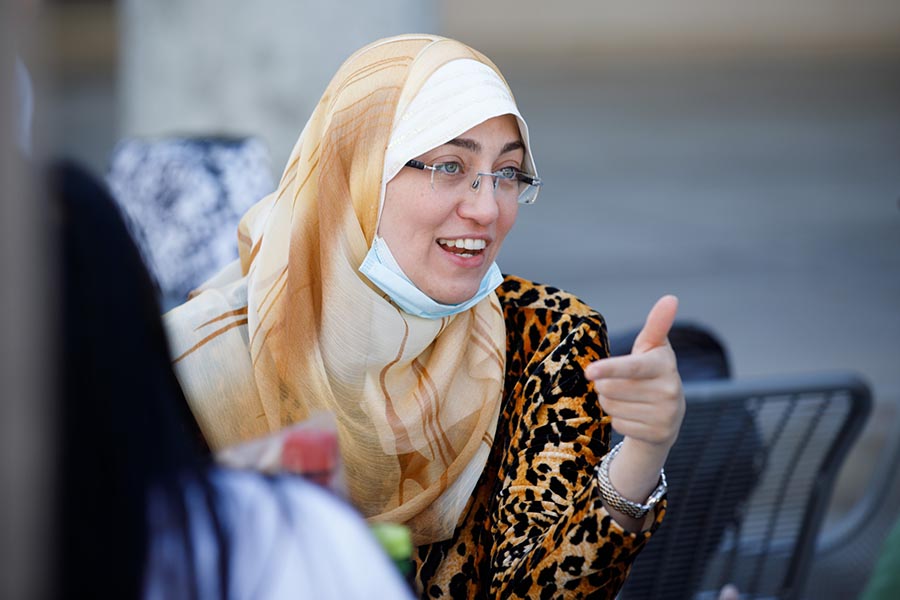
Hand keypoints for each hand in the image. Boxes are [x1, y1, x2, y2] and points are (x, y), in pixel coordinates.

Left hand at [584, 295, 684, 452]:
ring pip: (611, 407)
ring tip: (625, 398)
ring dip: (609, 402)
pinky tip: (633, 415)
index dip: (609, 368)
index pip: (631, 367)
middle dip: (604, 384)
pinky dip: (618, 419)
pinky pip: (618, 424)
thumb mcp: (653, 348)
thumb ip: (656, 324)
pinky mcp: (659, 434)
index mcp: (664, 365)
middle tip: (617, 382)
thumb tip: (670, 298)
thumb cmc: (651, 372)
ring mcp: (666, 414)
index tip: (589, 371)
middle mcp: (670, 390)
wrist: (669, 414)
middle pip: (610, 388)